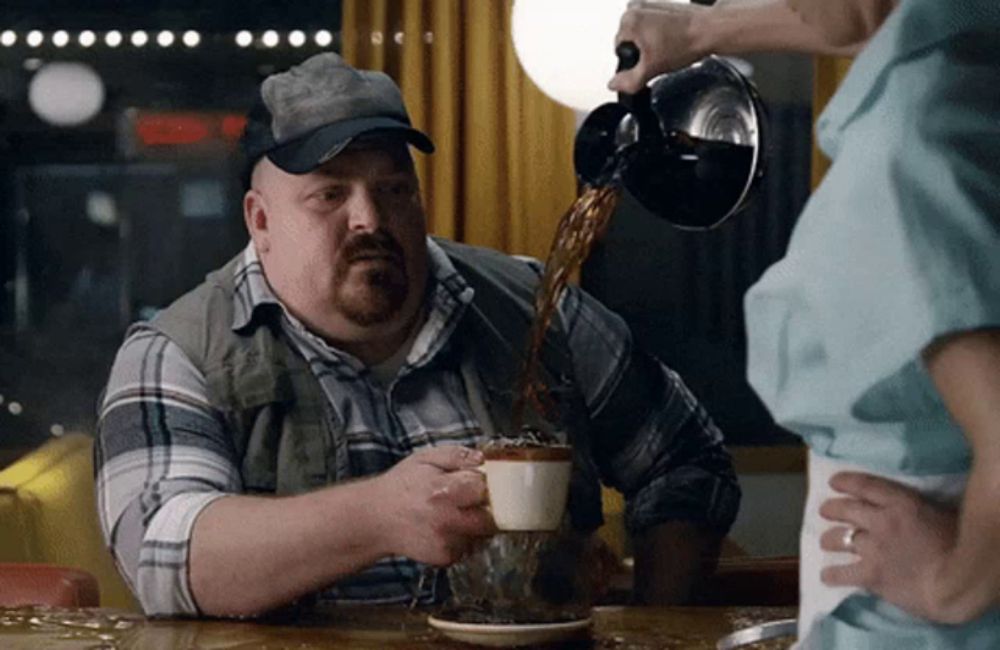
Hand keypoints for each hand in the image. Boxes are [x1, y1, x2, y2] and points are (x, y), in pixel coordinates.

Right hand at [375, 446, 494, 565]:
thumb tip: (482, 458)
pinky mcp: (445, 557)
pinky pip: (469, 545)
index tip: (478, 481)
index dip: (485, 483)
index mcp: (443, 491)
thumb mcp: (425, 459)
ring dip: (476, 522)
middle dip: (487, 507)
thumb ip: (456, 456)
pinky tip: (447, 526)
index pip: (484, 488)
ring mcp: (446, 542)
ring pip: (482, 533)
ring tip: (455, 512)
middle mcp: (446, 520)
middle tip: (472, 499)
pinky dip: (465, 536)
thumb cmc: (402, 486)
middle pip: (491, 517)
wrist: (376, 519)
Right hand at [607, 5, 709, 93]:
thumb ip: (629, 81)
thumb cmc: (686, 42)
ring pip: (641, 34)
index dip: (634, 62)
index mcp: (628, 20)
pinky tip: (673, 40)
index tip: (649, 62)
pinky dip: (660, 34)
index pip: (619, 50)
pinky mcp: (662, 4)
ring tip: (668, 47)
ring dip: (651, 43)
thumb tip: (614, 84)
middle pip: (629, 41)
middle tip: (660, 56)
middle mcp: (636, 7)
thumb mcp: (651, 69)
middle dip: (642, 51)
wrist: (710, 29)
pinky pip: (653, 25)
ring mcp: (649, 4)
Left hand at [818, 471, 958, 621]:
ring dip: (829, 539)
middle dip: (831, 509)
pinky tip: (826, 576)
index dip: (846, 482)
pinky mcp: (870, 574)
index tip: (834, 482)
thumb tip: (913, 512)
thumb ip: (920, 511)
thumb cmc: (960, 546)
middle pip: (845, 509)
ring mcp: (873, 548)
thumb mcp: (941, 514)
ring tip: (825, 542)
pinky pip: (842, 573)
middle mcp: (880, 521)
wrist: (957, 582)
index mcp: (901, 503)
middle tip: (824, 511)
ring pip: (839, 539)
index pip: (865, 485)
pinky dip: (832, 574)